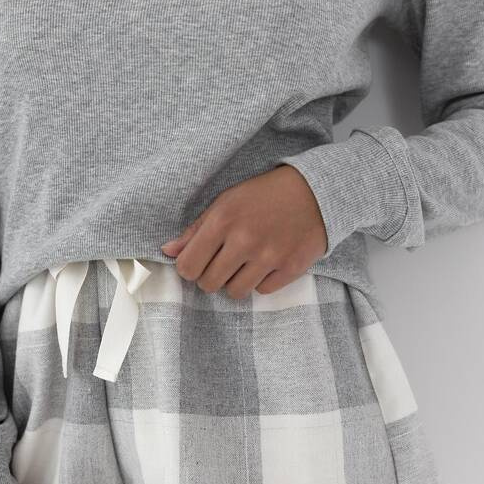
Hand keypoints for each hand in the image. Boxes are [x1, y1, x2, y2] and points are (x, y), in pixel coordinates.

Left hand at [160, 164, 327, 297]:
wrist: (316, 192)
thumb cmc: (264, 195)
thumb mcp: (226, 202)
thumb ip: (196, 230)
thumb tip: (167, 252)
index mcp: (223, 220)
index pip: (188, 267)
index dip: (189, 268)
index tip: (198, 261)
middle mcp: (245, 240)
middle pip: (209, 284)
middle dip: (211, 276)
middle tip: (223, 262)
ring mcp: (269, 256)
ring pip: (235, 292)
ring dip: (235, 281)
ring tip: (244, 263)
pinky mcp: (291, 268)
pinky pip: (262, 291)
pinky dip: (261, 281)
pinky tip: (266, 263)